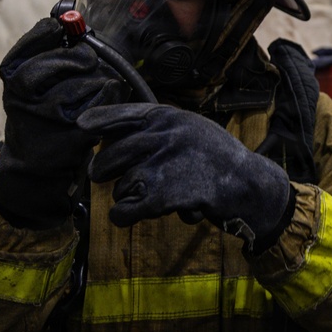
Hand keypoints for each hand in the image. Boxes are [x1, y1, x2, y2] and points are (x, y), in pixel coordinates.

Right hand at [0, 18, 126, 228]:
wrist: (36, 166)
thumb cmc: (39, 115)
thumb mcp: (31, 86)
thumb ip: (44, 55)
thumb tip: (66, 24)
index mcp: (12, 84)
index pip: (25, 52)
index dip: (44, 35)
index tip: (59, 27)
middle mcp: (25, 102)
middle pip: (55, 65)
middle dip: (78, 56)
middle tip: (89, 56)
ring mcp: (50, 120)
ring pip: (86, 83)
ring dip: (99, 77)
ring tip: (100, 80)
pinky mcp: (75, 136)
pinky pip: (103, 103)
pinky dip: (112, 94)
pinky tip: (110, 93)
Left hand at [77, 103, 292, 252]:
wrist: (249, 185)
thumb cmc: (221, 160)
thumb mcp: (194, 130)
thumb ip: (163, 129)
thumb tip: (117, 138)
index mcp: (170, 118)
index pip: (124, 116)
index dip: (101, 120)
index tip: (82, 125)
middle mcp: (163, 136)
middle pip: (111, 155)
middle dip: (103, 169)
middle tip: (102, 177)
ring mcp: (163, 165)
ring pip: (120, 186)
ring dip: (128, 196)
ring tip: (153, 198)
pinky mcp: (163, 195)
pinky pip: (124, 210)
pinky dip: (124, 216)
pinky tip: (130, 216)